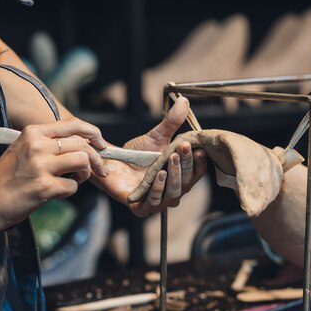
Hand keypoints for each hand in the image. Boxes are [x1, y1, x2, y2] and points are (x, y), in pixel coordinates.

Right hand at [0, 118, 106, 230]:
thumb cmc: (7, 176)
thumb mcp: (24, 148)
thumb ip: (49, 142)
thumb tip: (83, 144)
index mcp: (33, 132)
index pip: (73, 124)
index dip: (93, 133)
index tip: (101, 143)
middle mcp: (38, 145)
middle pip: (82, 144)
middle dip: (96, 158)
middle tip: (99, 170)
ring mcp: (41, 166)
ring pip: (82, 161)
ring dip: (84, 174)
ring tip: (73, 180)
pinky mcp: (44, 187)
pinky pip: (73, 186)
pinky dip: (70, 191)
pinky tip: (57, 192)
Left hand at [97, 97, 206, 216]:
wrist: (112, 163)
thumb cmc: (138, 153)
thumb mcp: (158, 136)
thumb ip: (172, 122)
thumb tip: (184, 101)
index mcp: (181, 178)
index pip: (196, 172)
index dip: (199, 161)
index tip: (198, 147)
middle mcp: (173, 193)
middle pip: (186, 183)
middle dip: (185, 165)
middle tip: (182, 148)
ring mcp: (158, 203)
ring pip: (173, 194)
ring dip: (174, 176)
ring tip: (171, 159)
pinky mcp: (141, 209)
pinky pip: (153, 203)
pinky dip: (158, 189)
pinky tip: (159, 175)